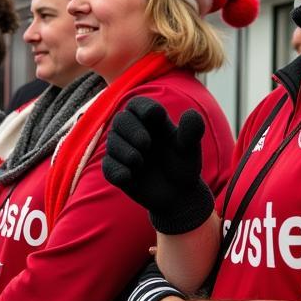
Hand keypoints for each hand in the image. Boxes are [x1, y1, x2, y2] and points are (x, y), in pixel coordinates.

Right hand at [103, 97, 214, 234]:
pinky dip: (116, 170)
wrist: (179, 195)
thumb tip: (190, 113)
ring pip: (112, 142)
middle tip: (145, 144)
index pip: (138, 105)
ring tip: (139, 162)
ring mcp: (124, 152)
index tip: (155, 115)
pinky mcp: (118, 170)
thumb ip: (192, 130)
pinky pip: (108, 167)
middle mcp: (134, 133)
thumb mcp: (191, 149)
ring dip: (123, 150)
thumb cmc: (184, 166)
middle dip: (131, 129)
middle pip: (121, 120)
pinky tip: (128, 177)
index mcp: (152, 122)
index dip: (143, 107)